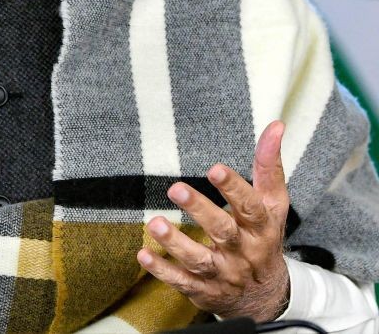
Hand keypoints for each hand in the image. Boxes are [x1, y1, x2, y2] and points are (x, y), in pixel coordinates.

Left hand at [136, 121, 289, 320]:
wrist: (266, 296)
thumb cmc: (263, 236)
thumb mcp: (272, 203)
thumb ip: (268, 165)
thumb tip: (276, 126)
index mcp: (261, 228)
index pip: (250, 207)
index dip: (234, 189)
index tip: (215, 169)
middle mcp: (243, 252)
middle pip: (223, 232)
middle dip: (200, 211)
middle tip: (175, 188)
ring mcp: (224, 274)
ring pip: (200, 260)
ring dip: (176, 243)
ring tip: (154, 223)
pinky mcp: (204, 290)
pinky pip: (183, 282)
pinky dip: (163, 271)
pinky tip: (144, 254)